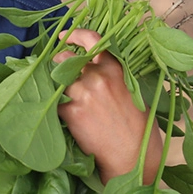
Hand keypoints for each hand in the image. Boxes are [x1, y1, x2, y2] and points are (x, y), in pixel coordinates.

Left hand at [56, 29, 160, 184]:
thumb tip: (94, 70)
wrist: (132, 159)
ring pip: (55, 78)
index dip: (74, 35)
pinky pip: (53, 100)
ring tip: (58, 95)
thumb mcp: (133, 94)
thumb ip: (113, 78)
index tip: (63, 36)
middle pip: (65, 59)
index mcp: (116, 69)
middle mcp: (98, 76)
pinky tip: (59, 112)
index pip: (92, 40)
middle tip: (57, 74)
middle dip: (59, 64)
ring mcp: (82, 93)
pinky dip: (53, 104)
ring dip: (53, 84)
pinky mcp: (71, 111)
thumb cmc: (139, 130)